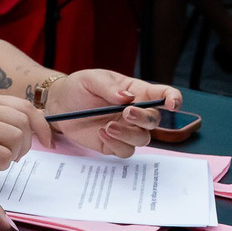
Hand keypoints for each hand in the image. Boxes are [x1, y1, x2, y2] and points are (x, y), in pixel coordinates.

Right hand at [0, 92, 50, 169]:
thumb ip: (1, 118)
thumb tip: (39, 126)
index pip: (25, 106)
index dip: (42, 125)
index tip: (47, 142)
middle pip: (24, 124)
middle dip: (26, 144)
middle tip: (12, 155)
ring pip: (17, 138)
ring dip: (13, 155)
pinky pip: (3, 155)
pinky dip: (1, 164)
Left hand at [43, 69, 182, 156]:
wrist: (58, 104)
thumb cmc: (78, 87)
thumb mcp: (91, 79)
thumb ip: (109, 87)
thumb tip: (128, 98)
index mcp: (136, 92)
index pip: (163, 95)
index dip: (173, 99)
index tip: (172, 104)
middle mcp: (135, 112)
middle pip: (154, 120)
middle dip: (144, 118)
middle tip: (127, 112)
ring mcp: (126, 129)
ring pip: (142, 139)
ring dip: (129, 134)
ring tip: (108, 126)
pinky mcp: (113, 143)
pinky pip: (125, 151)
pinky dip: (116, 144)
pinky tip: (101, 133)